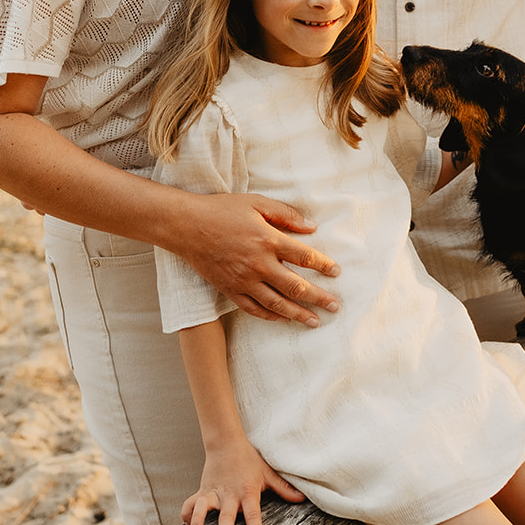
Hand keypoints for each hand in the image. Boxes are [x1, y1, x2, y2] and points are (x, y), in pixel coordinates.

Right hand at [180, 193, 340, 327]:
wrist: (187, 226)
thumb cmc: (222, 210)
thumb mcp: (256, 203)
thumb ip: (285, 214)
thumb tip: (312, 226)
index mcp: (268, 239)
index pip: (305, 257)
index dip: (324, 266)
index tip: (337, 272)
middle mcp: (259, 264)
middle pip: (296, 286)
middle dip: (319, 298)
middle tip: (335, 306)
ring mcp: (243, 280)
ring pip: (277, 303)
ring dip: (298, 314)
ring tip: (315, 321)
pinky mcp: (230, 290)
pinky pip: (253, 309)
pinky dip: (270, 316)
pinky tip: (282, 319)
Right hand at [183, 439, 305, 524]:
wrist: (227, 442)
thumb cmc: (250, 460)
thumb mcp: (268, 473)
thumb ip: (283, 488)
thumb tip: (302, 499)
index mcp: (248, 492)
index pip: (253, 515)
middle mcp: (229, 494)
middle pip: (227, 517)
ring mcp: (213, 493)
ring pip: (203, 508)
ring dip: (199, 521)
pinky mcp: (202, 491)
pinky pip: (190, 503)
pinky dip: (187, 515)